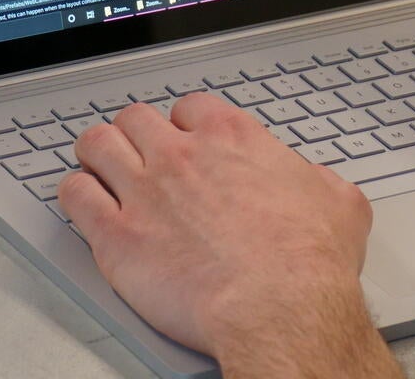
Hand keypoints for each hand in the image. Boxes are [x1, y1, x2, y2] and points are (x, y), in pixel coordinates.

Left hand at [59, 94, 378, 364]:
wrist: (278, 306)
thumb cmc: (308, 262)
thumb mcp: (339, 202)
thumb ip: (318, 180)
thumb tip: (316, 182)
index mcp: (232, 137)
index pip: (189, 108)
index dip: (184, 124)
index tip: (185, 140)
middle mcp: (182, 155)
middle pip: (135, 118)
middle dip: (135, 134)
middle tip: (137, 153)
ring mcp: (144, 191)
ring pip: (96, 144)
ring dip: (96, 153)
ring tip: (98, 167)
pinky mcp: (117, 236)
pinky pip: (74, 195)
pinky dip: (75, 194)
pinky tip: (84, 202)